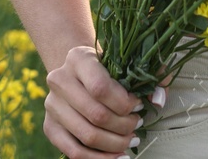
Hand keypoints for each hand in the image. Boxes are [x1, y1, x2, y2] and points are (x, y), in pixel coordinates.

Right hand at [43, 44, 161, 158]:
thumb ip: (151, 75)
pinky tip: (118, 157)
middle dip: (124, 125)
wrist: (78, 72)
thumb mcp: (129, 61)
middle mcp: (59, 80)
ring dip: (115, 144)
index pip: (100, 88)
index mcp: (78, 58)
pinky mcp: (49, 127)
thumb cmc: (109, 68)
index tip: (139, 105)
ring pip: (87, 135)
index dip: (124, 103)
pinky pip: (74, 152)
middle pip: (96, 114)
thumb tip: (158, 101)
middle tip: (138, 125)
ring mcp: (51, 105)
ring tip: (131, 141)